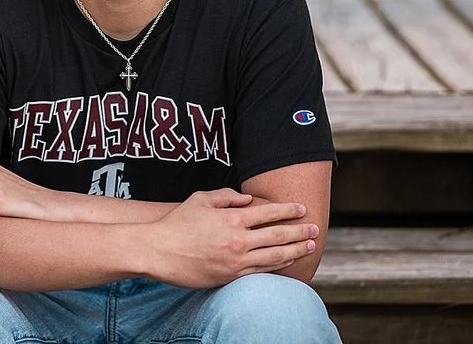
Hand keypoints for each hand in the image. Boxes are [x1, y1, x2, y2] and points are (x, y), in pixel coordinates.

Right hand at [141, 190, 320, 288]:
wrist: (157, 251)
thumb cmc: (177, 223)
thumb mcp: (200, 199)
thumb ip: (226, 196)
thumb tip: (248, 200)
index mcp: (232, 218)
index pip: (269, 213)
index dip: (289, 210)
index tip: (302, 209)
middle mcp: (238, 240)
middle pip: (279, 235)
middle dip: (300, 231)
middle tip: (315, 228)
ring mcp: (236, 261)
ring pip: (275, 256)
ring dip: (296, 250)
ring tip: (309, 246)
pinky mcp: (230, 277)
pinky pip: (260, 272)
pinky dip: (278, 267)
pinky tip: (287, 262)